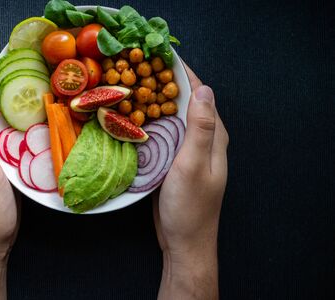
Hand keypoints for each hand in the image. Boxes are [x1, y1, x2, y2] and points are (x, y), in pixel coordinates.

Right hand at [154, 64, 228, 298]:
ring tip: (133, 87)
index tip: (161, 56)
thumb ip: (201, 128)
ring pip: (173, 119)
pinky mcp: (174, 162)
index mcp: (213, 137)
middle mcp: (203, 141)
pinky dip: (151, 124)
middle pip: (186, 104)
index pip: (201, 95)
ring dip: (156, 103)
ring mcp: (188, 152)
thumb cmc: (190, 206)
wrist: (184, 241)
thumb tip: (204, 89)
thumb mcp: (194, 165)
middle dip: (166, 85)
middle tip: (140, 69)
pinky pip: (164, 136)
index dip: (184, 74)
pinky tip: (134, 119)